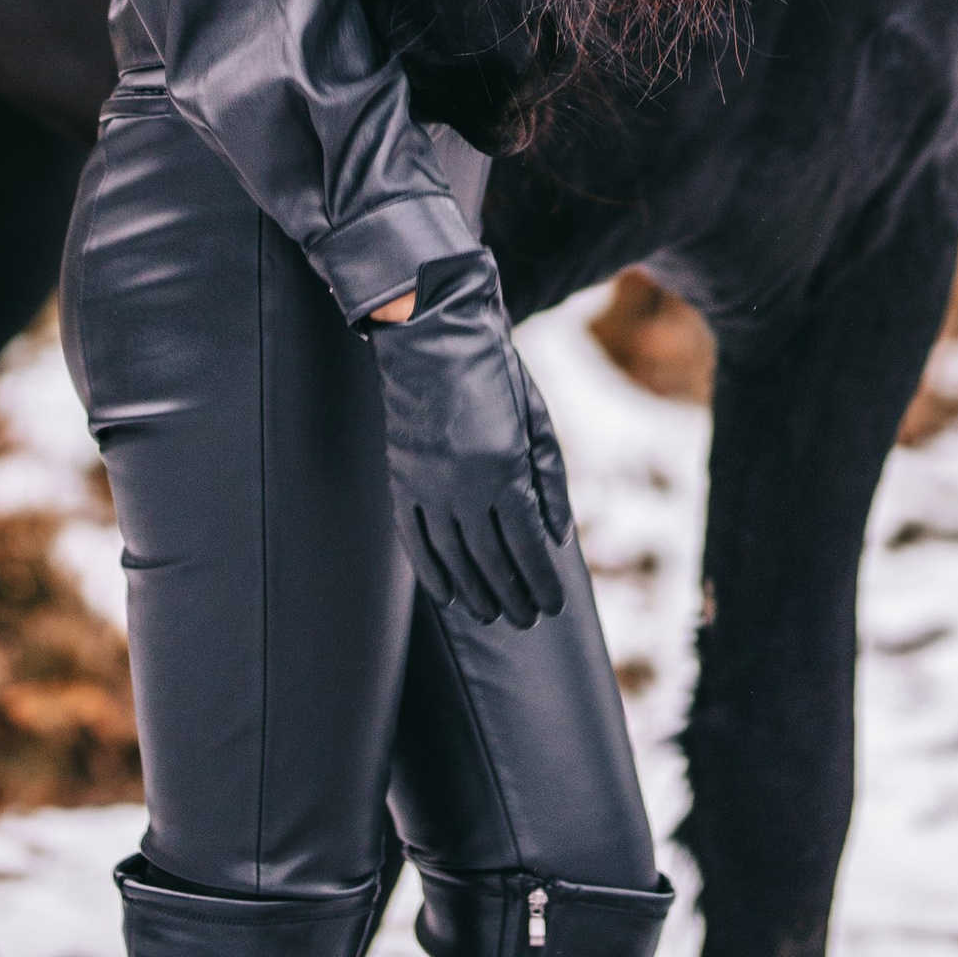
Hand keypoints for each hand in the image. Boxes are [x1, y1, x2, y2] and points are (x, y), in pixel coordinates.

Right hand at [366, 249, 571, 628]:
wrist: (431, 336)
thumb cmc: (494, 372)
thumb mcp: (537, 420)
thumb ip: (549, 481)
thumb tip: (557, 537)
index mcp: (503, 472)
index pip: (526, 547)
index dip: (541, 581)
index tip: (552, 604)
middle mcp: (462, 488)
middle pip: (490, 561)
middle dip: (513, 596)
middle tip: (526, 620)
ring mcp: (426, 487)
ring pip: (452, 559)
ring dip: (475, 592)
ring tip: (492, 614)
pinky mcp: (401, 480)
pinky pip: (414, 540)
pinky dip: (431, 572)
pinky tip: (447, 593)